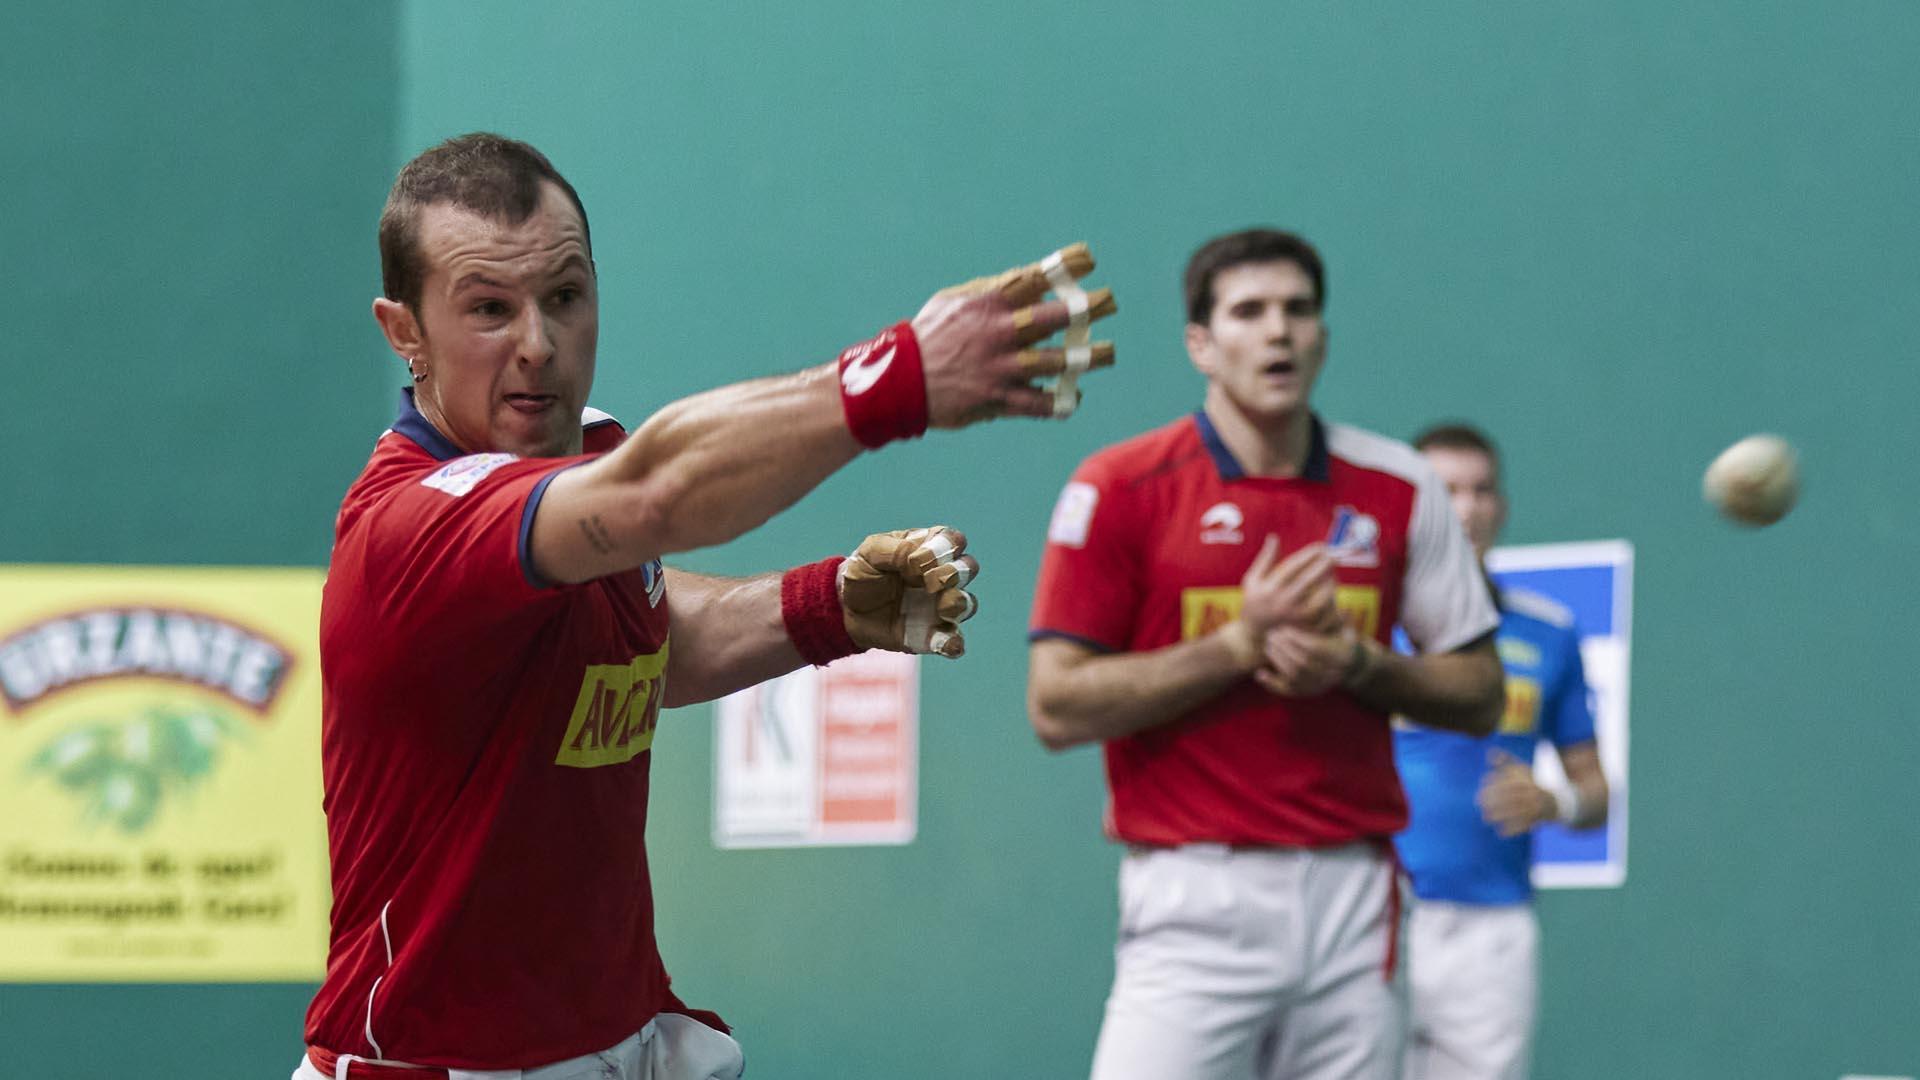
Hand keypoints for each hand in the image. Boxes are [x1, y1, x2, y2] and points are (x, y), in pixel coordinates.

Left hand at [837, 526, 979, 657]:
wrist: (846, 609)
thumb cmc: (863, 572)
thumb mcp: (870, 552)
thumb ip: (895, 549)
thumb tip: (918, 560)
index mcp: (929, 549)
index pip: (953, 540)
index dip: (943, 548)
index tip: (915, 561)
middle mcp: (942, 576)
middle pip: (969, 568)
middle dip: (955, 572)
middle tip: (929, 581)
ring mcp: (940, 606)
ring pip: (967, 603)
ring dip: (959, 603)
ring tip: (942, 608)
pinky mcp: (934, 635)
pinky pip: (953, 641)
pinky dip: (954, 643)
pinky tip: (946, 645)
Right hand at [913, 243, 1116, 426]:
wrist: (900, 382)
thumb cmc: (928, 335)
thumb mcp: (953, 302)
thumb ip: (991, 291)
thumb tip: (1027, 280)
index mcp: (987, 304)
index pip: (1033, 279)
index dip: (1065, 266)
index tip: (1089, 259)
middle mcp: (999, 333)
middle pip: (1053, 318)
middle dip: (1086, 308)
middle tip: (1109, 302)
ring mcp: (1002, 368)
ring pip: (1055, 362)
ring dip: (1087, 357)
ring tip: (1109, 352)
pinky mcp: (999, 399)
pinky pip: (1038, 403)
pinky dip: (1059, 402)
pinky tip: (1074, 397)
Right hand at [1239, 536, 1339, 636]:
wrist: (1254, 629)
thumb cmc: (1254, 598)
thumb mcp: (1252, 578)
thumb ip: (1265, 558)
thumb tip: (1274, 537)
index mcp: (1268, 588)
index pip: (1292, 567)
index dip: (1308, 555)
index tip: (1321, 546)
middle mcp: (1281, 601)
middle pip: (1307, 581)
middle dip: (1323, 566)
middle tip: (1334, 555)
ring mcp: (1293, 614)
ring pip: (1318, 597)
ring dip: (1329, 581)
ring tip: (1334, 570)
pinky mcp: (1302, 622)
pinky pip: (1321, 608)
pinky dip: (1328, 596)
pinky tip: (1332, 585)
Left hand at [1253, 625, 1352, 697]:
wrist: (1341, 664)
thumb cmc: (1336, 636)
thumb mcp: (1340, 625)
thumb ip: (1335, 616)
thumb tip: (1335, 602)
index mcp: (1342, 656)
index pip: (1316, 649)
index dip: (1298, 638)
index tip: (1284, 629)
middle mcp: (1332, 675)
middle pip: (1303, 663)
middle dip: (1284, 648)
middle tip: (1271, 635)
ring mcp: (1319, 686)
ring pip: (1294, 677)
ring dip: (1278, 660)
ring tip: (1268, 645)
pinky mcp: (1305, 693)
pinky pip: (1287, 692)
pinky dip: (1272, 684)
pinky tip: (1260, 673)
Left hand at [1477, 749, 1556, 836]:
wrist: (1558, 800)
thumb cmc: (1533, 783)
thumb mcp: (1522, 769)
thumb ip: (1505, 761)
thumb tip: (1489, 753)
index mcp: (1528, 779)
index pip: (1510, 779)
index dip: (1495, 780)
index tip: (1482, 782)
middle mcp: (1532, 792)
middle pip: (1512, 795)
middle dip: (1495, 799)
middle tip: (1479, 802)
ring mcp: (1536, 805)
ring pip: (1517, 811)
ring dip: (1500, 815)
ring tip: (1485, 817)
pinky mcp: (1538, 818)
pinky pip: (1525, 825)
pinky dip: (1513, 829)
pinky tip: (1500, 832)